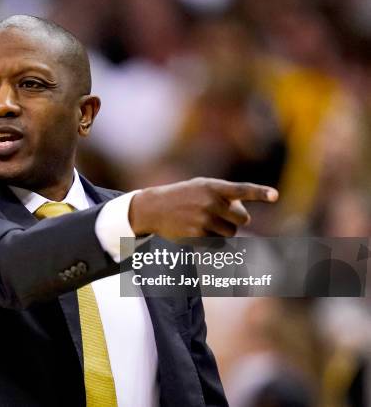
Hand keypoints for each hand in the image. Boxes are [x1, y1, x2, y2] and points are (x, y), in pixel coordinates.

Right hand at [129, 178, 278, 238]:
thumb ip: (225, 195)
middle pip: (243, 220)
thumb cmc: (184, 196)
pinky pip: (218, 244)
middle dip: (236, 220)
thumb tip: (244, 220)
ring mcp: (204, 220)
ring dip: (223, 231)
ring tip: (204, 222)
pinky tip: (197, 231)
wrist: (155, 208)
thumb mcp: (202, 187)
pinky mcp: (197, 235)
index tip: (275, 196)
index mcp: (214, 187)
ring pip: (231, 234)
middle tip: (221, 215)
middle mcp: (210, 202)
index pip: (242, 190)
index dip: (260, 193)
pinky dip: (213, 241)